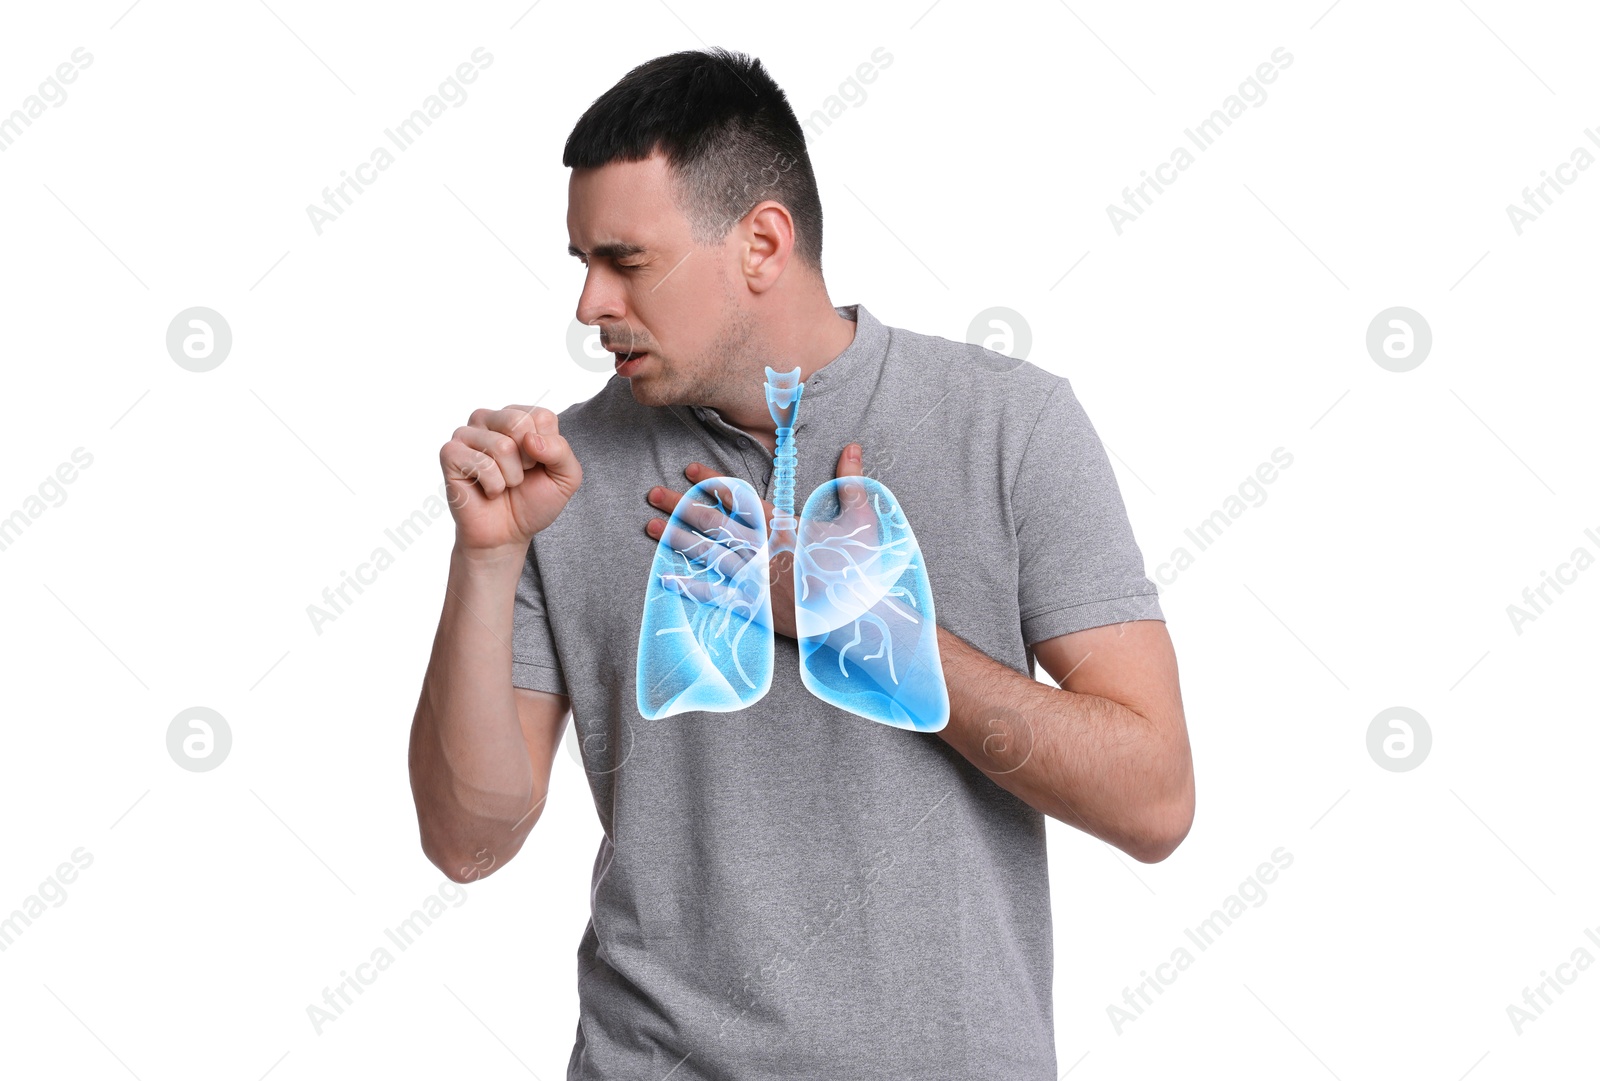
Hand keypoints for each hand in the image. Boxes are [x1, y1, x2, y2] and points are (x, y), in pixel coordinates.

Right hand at [440, 404, 581, 558]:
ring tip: (503, 484)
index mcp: (517, 416)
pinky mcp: (450, 453)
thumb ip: (561, 452)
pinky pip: (481, 464)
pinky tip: (487, 491)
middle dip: (527, 460)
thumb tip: (530, 439)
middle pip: (519, 423)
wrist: (507, 535)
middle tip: (519, 475)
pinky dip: (493, 486)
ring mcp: (466, 434)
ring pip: (501, 446)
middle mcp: (489, 419)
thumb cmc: (533, 502)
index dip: (547, 450)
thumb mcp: (566, 477)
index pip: (542, 417)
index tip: (536, 466)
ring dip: (511, 477)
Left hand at [644, 443, 869, 638]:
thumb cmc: (861, 569)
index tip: (689, 471)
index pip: (740, 498)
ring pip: (709, 554)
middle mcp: (763, 551)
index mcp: (784, 528)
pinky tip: (666, 579)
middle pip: (714, 523)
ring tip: (649, 525)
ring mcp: (755, 581)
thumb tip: (852, 444)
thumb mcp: (861, 519)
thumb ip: (851, 480)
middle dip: (681, 506)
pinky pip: (716, 597)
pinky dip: (691, 588)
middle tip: (653, 493)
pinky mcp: (754, 608)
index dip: (713, 483)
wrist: (858, 619)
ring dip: (677, 539)